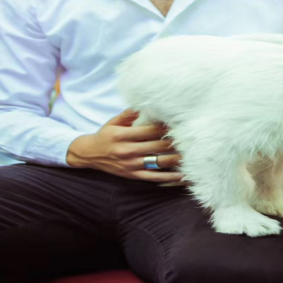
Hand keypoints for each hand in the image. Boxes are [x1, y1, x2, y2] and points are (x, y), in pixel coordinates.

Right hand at [66, 109, 182, 182]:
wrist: (90, 154)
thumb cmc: (105, 135)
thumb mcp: (114, 121)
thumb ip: (130, 113)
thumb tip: (147, 104)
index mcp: (123, 135)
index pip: (150, 130)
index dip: (166, 127)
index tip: (179, 123)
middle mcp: (127, 151)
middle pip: (157, 146)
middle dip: (175, 142)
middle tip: (191, 137)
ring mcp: (131, 165)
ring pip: (159, 162)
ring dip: (177, 159)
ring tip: (192, 154)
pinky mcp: (133, 175)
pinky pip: (155, 178)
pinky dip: (170, 178)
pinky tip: (183, 176)